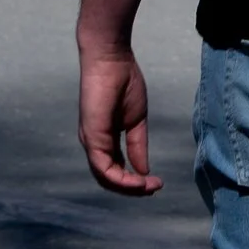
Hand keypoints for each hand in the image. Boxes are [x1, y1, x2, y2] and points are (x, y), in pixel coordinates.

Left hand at [79, 45, 158, 193]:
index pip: (116, 170)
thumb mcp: (136, 121)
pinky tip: (137, 180)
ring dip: (128, 187)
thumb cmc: (123, 83)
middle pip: (108, 179)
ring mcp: (91, 141)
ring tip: (148, 187)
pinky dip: (120, 179)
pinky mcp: (91, 137)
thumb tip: (143, 171)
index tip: (157, 182)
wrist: (112, 59)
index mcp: (104, 139)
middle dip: (132, 189)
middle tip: (154, 189)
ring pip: (104, 178)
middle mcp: (94, 144)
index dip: (134, 180)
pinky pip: (102, 168)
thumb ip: (137, 146)